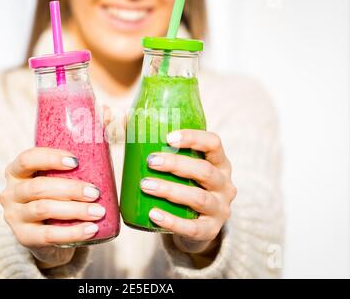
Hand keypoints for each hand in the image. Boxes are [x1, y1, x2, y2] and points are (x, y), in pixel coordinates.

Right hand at [0, 147, 105, 268]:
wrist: (46, 237)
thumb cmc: (55, 200)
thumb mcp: (55, 182)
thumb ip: (68, 170)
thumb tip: (103, 153)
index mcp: (16, 173)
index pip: (27, 159)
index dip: (50, 158)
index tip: (76, 161)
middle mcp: (10, 193)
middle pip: (38, 186)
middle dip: (70, 188)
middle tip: (95, 192)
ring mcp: (14, 217)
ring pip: (43, 209)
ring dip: (75, 209)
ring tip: (98, 211)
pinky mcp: (24, 238)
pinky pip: (49, 235)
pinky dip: (73, 232)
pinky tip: (91, 229)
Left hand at [141, 130, 236, 254]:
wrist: (197, 225)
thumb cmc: (185, 186)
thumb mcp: (183, 167)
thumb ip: (161, 146)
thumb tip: (124, 118)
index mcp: (220, 163)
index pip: (214, 144)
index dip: (193, 138)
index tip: (168, 137)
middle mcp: (225, 184)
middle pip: (205, 171)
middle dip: (176, 164)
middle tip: (150, 161)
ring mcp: (220, 209)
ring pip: (198, 198)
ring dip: (170, 190)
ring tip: (145, 185)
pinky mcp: (210, 231)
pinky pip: (193, 227)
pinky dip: (172, 221)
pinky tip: (153, 214)